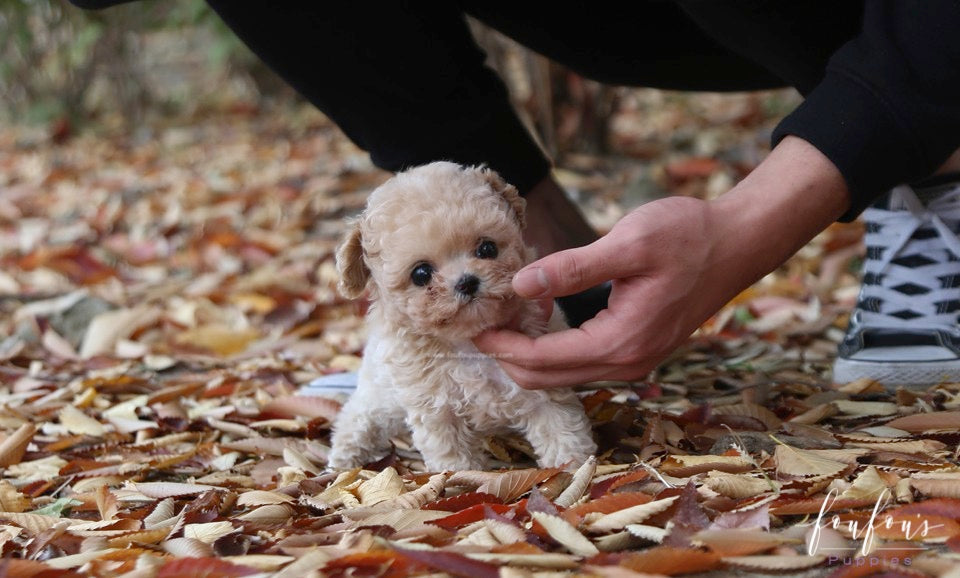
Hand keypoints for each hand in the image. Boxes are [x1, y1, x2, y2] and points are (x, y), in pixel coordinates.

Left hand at [473, 136, 850, 388]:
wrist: (737, 243)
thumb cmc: (688, 236)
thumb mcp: (628, 243)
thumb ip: (572, 268)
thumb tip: (519, 285)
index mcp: (621, 342)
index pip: (544, 361)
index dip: (503, 346)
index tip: (474, 327)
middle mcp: (626, 364)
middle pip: (548, 378)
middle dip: (509, 356)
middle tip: (481, 324)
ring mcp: (634, 362)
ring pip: (564, 374)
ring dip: (530, 354)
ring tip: (506, 318)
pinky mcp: (637, 350)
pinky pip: (583, 362)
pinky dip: (554, 349)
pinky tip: (542, 316)